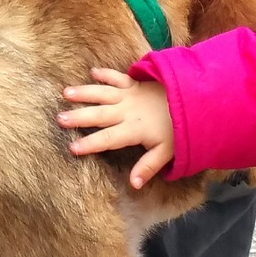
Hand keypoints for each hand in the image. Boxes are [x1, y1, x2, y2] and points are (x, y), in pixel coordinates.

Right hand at [58, 67, 173, 186]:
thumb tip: (133, 184)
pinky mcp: (135, 83)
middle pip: (99, 114)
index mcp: (133, 130)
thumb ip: (148, 167)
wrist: (195, 98)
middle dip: (79, 117)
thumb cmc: (179, 129)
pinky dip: (106, 73)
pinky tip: (92, 72)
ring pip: (103, 93)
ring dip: (85, 92)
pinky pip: (117, 77)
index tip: (72, 148)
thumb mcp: (167, 152)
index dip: (90, 144)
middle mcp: (127, 111)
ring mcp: (130, 95)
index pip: (108, 138)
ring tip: (66, 93)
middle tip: (60, 119)